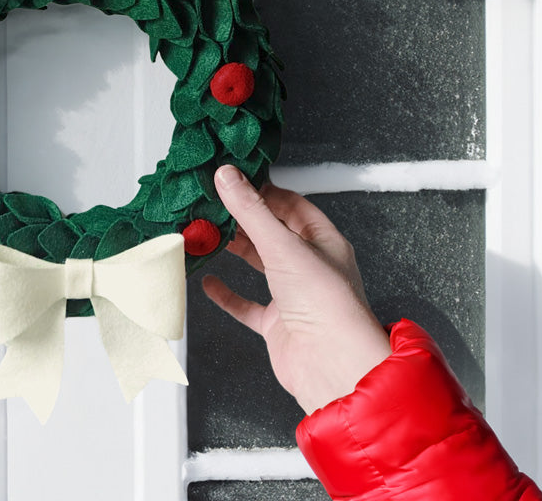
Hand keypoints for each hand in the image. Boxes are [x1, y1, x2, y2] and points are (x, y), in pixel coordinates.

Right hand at [202, 165, 391, 414]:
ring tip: (210, 233)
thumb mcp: (283, 246)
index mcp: (324, 242)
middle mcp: (311, 268)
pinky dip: (227, 293)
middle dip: (244, 219)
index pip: (292, 206)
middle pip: (273, 233)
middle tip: (215, 204)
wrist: (331, 365)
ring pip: (260, 265)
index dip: (264, 191)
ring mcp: (294, 297)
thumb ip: (251, 211)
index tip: (236, 180)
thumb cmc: (327, 305)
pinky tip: (211, 282)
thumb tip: (228, 177)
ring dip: (235, 250)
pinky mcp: (278, 324)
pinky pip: (247, 304)